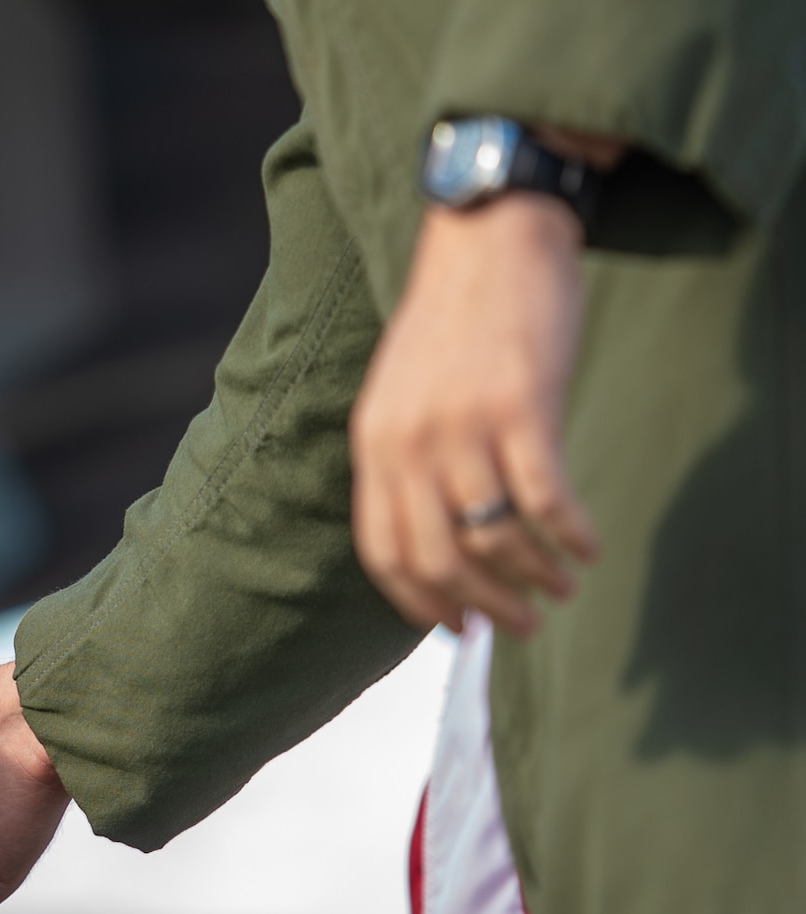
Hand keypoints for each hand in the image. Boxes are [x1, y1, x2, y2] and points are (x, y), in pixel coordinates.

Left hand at [349, 193, 599, 636]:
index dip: (421, 602)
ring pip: (494, 535)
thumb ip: (408, 462)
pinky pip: (544, 495)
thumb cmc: (455, 321)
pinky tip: (588, 547)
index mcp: (373, 444)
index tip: (458, 629)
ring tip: (563, 587)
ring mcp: (462, 423)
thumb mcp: (402, 395)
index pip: (383, 551)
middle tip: (524, 626)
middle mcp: (408, 441)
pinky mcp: (520, 403)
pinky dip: (569, 533)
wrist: (488, 235)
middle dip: (485, 606)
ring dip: (535, 576)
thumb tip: (440, 541)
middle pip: (439, 557)